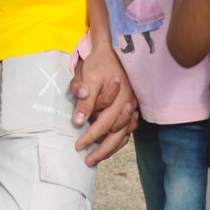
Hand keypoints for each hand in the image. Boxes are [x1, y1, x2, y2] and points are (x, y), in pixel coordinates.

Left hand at [69, 45, 138, 165]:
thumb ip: (84, 101)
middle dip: (102, 150)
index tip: (78, 147)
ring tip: (98, 158)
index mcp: (119, 100)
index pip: (103, 126)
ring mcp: (132, 107)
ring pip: (124, 134)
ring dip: (111, 148)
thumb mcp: (88, 78)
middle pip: (117, 135)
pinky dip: (119, 139)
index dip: (90, 138)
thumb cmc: (98, 63)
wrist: (113, 48)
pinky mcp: (131, 106)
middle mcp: (129, 106)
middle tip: (88, 161)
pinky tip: (110, 145)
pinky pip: (128, 129)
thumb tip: (77, 122)